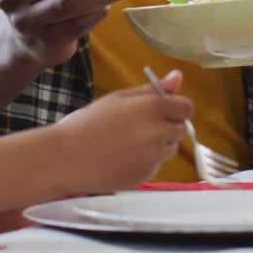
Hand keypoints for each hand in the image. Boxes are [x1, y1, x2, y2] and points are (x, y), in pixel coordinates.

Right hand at [56, 71, 192, 193]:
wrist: (66, 157)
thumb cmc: (88, 123)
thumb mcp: (119, 98)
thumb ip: (152, 89)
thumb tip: (178, 76)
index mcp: (152, 108)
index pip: (186, 108)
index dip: (177, 108)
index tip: (164, 110)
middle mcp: (158, 132)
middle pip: (180, 129)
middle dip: (167, 126)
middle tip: (140, 126)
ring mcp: (153, 157)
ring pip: (169, 149)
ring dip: (158, 145)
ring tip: (128, 143)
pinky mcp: (146, 176)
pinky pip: (155, 166)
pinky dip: (145, 162)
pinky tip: (122, 157)